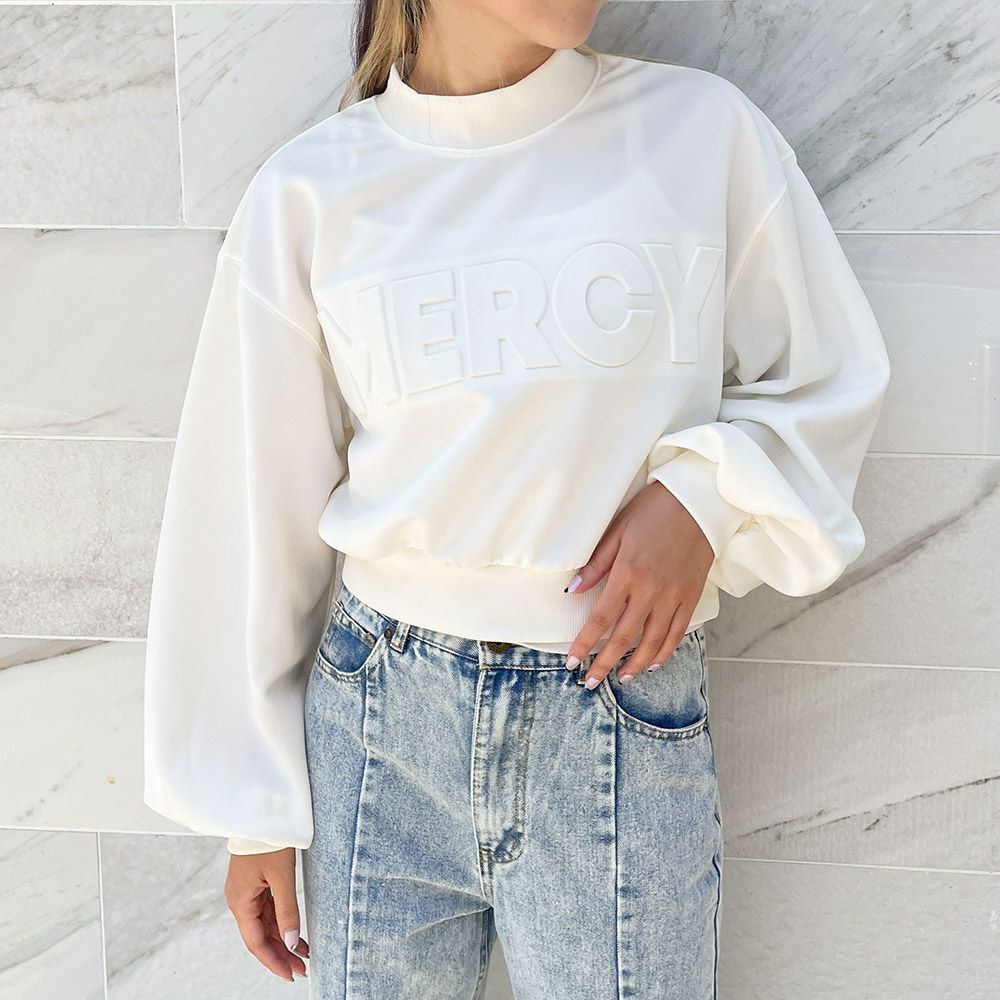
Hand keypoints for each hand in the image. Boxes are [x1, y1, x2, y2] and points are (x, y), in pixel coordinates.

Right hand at [225, 847, 308, 981]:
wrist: (261, 812)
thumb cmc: (268, 839)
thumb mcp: (282, 876)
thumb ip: (287, 910)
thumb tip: (293, 942)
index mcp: (240, 901)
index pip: (256, 942)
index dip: (273, 961)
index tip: (290, 974)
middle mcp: (240, 900)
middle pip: (260, 936)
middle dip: (281, 954)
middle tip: (301, 969)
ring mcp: (247, 892)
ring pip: (264, 925)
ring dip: (283, 940)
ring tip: (303, 955)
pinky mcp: (255, 884)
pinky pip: (267, 911)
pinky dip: (281, 923)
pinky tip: (295, 933)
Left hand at [564, 481, 713, 687]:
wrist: (697, 501)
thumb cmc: (653, 511)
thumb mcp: (617, 530)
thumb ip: (595, 564)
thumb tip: (571, 591)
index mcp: (628, 573)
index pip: (601, 619)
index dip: (585, 644)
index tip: (572, 663)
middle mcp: (652, 590)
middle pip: (625, 638)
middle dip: (605, 664)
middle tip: (591, 683)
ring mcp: (674, 596)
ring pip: (653, 642)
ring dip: (635, 664)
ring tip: (620, 678)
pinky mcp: (692, 596)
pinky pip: (677, 632)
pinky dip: (664, 651)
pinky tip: (653, 662)